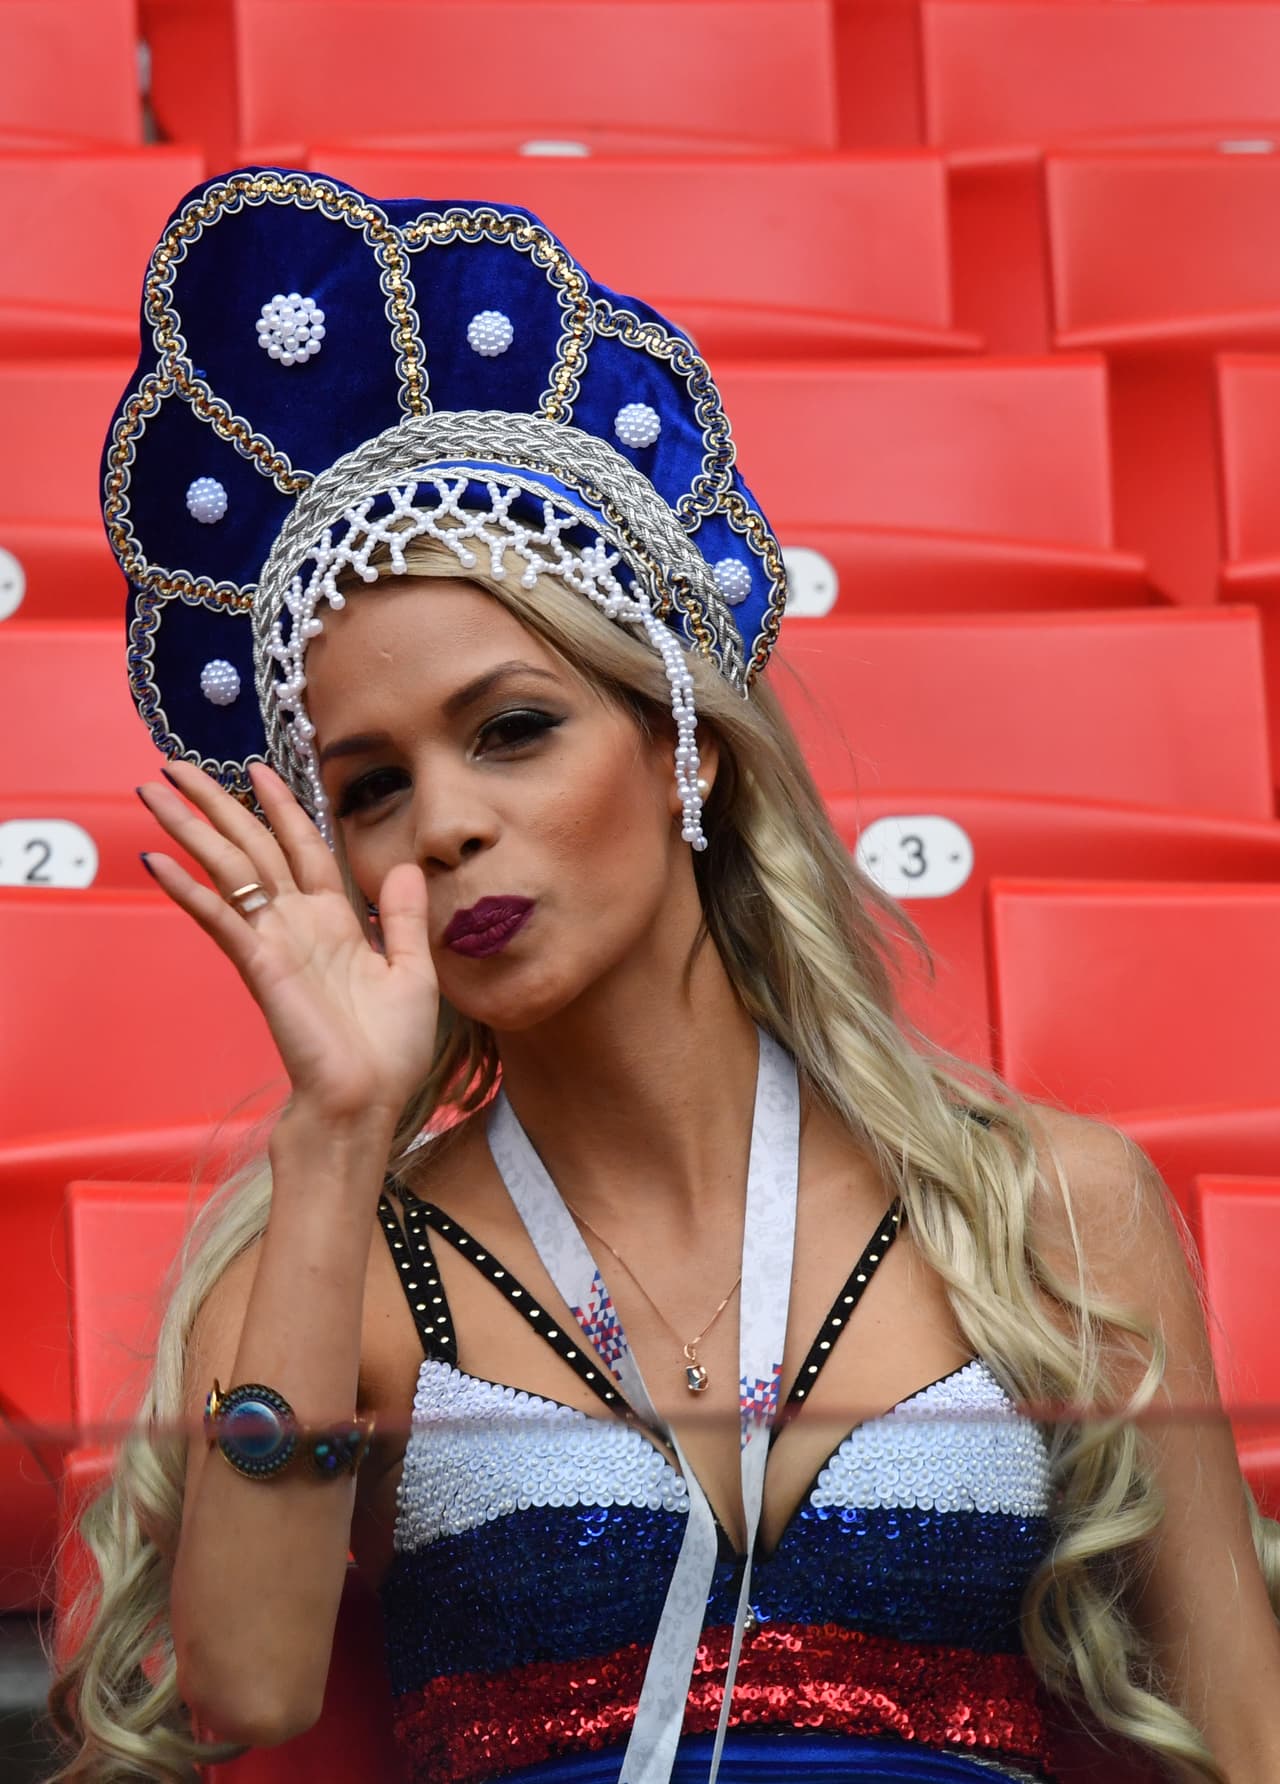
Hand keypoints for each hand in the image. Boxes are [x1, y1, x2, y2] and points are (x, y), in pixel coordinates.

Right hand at [137, 759, 437, 1126]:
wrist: (365, 1103)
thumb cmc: (388, 1052)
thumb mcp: (414, 974)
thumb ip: (403, 919)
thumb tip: (406, 868)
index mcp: (337, 922)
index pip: (304, 849)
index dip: (283, 808)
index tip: (260, 771)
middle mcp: (300, 924)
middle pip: (253, 847)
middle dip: (218, 804)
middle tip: (178, 766)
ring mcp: (275, 941)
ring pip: (229, 870)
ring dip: (190, 828)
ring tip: (154, 791)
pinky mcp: (260, 965)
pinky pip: (220, 917)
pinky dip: (189, 888)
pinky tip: (157, 861)